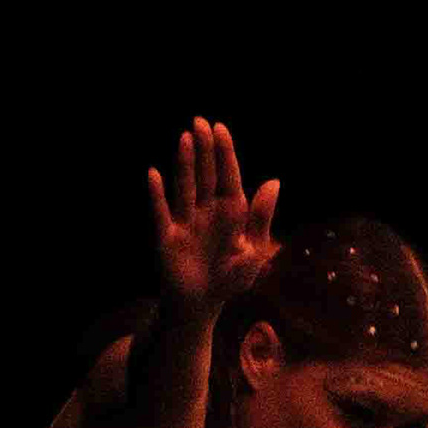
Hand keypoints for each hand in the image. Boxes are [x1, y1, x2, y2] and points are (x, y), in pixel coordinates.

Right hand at [145, 114, 281, 315]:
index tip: (220, 128)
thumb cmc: (230, 279)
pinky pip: (161, 213)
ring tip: (185, 138)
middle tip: (200, 121)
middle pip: (205, 175)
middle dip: (204, 150)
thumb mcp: (254, 251)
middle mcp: (206, 211)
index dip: (224, 153)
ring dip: (185, 164)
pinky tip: (154, 175)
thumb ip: (261, 217)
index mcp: (230, 212)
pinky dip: (157, 195)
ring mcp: (185, 221)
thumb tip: (274, 182)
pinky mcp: (167, 237)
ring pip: (185, 187)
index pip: (228, 176)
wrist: (202, 306)